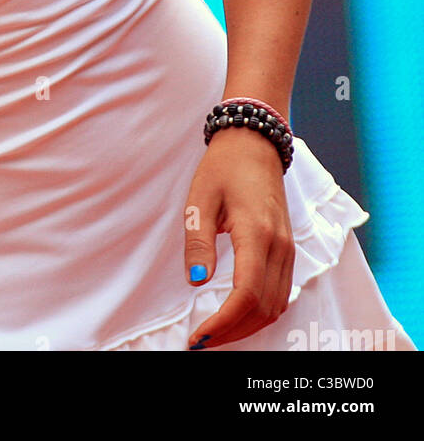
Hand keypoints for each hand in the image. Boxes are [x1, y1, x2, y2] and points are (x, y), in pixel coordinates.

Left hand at [183, 127, 295, 349]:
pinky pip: (281, 293)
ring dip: (247, 325)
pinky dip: (260, 312)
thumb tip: (196, 281)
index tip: (199, 336)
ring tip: (215, 332)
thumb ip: (198, 242)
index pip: (246, 294)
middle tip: (201, 341)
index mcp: (256, 233)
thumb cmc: (224, 167)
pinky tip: (237, 315)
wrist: (254, 143)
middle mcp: (279, 246)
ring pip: (276, 305)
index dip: (224, 322)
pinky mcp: (288, 250)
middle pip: (264, 308)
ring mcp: (288, 249)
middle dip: (233, 331)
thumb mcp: (200, 199)